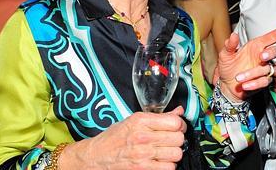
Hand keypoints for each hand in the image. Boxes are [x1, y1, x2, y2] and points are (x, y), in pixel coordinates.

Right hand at [59, 106, 186, 169]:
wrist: (95, 157)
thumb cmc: (113, 138)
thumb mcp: (134, 120)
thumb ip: (158, 116)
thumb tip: (179, 111)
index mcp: (140, 121)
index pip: (175, 122)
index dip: (180, 124)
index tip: (178, 127)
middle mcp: (143, 137)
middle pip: (178, 138)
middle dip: (177, 138)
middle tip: (171, 139)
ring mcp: (143, 155)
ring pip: (176, 154)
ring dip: (174, 153)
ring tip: (165, 151)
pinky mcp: (143, 169)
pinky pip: (168, 168)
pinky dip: (168, 165)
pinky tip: (160, 161)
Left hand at [218, 24, 275, 100]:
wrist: (227, 85)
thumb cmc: (228, 67)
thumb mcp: (225, 55)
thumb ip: (230, 45)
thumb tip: (233, 35)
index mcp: (255, 46)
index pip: (272, 37)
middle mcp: (261, 57)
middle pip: (274, 51)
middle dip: (270, 53)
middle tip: (262, 56)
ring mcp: (263, 69)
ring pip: (267, 69)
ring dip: (253, 73)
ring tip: (238, 77)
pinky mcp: (262, 81)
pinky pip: (263, 81)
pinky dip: (254, 83)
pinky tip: (244, 85)